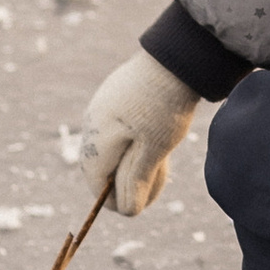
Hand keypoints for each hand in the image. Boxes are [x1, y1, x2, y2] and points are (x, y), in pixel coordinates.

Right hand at [80, 47, 198, 214]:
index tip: (136, 207)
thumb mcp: (154, 151)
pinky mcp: (116, 96)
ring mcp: (103, 106)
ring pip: (113, 146)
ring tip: (162, 164)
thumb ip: (137, 182)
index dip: (113, 200)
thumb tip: (127, 211)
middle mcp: (93, 122)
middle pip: (103, 164)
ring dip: (134, 162)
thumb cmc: (165, 107)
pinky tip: (159, 140)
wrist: (176, 57)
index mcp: (97, 138)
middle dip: (127, 181)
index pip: (96, 181)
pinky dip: (136, 142)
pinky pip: (119, 129)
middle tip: (155, 187)